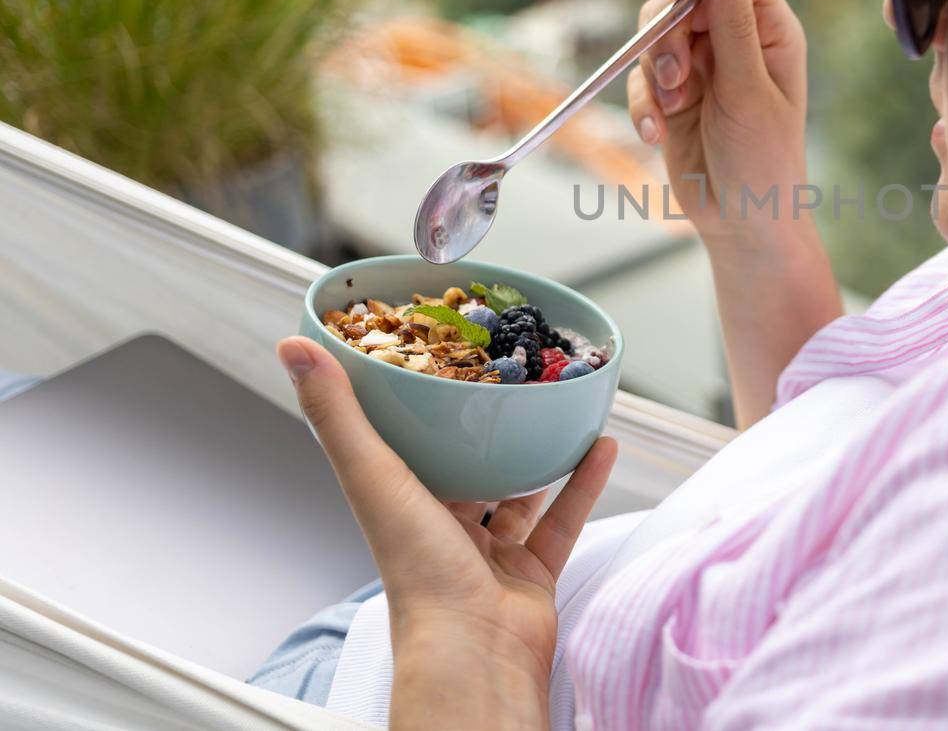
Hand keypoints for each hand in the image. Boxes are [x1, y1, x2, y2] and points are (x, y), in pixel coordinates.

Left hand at [277, 336, 615, 730]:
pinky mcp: (533, 571)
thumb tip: (293, 348)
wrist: (476, 652)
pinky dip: (583, 483)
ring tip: (560, 406)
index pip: (403, 442)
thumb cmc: (419, 578)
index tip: (434, 355)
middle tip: (508, 376)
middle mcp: (441, 527)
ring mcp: (489, 552)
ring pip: (519, 490)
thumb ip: (337, 414)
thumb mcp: (374, 477)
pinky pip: (563, 518)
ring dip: (540, 451)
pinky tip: (600, 446)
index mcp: (398, 504)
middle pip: (466, 464)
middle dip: (486, 425)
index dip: (417, 401)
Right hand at [628, 0, 808, 241]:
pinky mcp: (672, 91)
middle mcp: (734, 35)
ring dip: (653, 65)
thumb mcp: (749, 93)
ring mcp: (701, 62)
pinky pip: (641, 73)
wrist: (741, 223)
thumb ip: (734, 29)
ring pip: (655, 28)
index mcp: (768, 28)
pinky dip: (642, 101)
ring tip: (672, 104)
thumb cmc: (763, 163)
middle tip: (672, 71)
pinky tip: (655, 133)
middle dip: (666, 27)